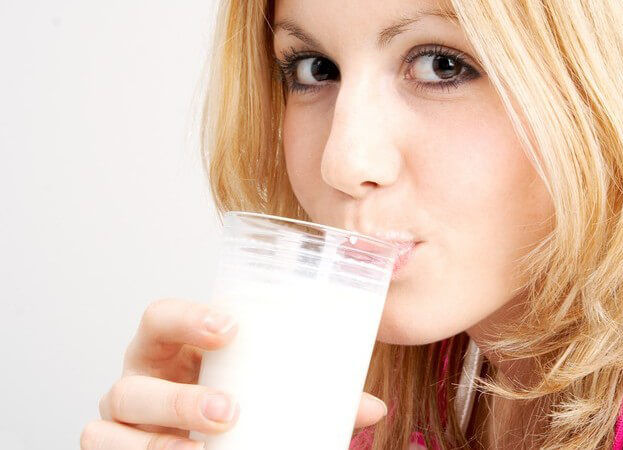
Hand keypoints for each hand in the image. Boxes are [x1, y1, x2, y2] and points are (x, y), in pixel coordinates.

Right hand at [80, 298, 387, 448]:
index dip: (187, 318)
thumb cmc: (232, 397)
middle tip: (229, 410)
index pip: (161, 316)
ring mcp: (123, 416)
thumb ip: (312, 393)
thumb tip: (374, 407)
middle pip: (136, 376)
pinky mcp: (114, 445)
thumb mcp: (261, 388)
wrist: (203, 435)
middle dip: (180, 397)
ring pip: (116, 418)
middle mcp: (140, 376)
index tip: (230, 328)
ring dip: (160, 438)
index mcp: (174, 347)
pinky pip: (104, 449)